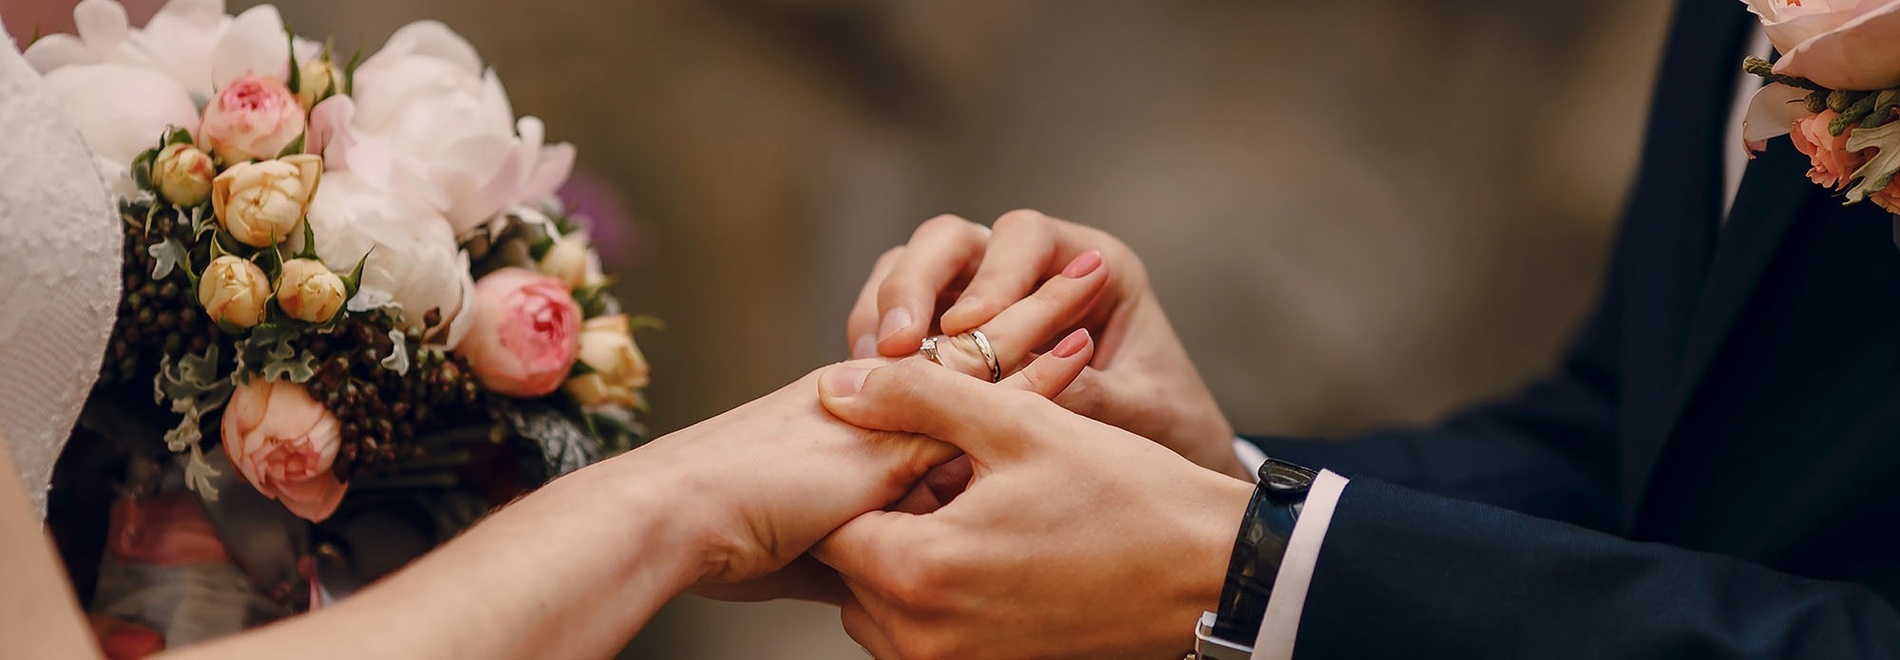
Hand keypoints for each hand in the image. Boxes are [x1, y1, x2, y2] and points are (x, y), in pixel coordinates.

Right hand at [673, 254, 1114, 602]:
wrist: (677, 520)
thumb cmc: (722, 537)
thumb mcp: (810, 546)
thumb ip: (861, 547)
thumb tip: (885, 582)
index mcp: (850, 416)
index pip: (937, 374)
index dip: (991, 351)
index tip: (1039, 330)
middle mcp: (872, 395)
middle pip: (965, 346)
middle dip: (1024, 310)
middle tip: (1084, 275)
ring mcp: (885, 405)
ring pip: (978, 352)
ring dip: (1040, 319)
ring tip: (1094, 282)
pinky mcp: (894, 424)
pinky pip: (979, 392)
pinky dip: (1034, 374)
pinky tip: (1082, 350)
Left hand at [812, 358, 1254, 659]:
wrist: (1209, 574)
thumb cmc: (1125, 496)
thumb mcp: (1018, 424)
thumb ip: (916, 396)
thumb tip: (840, 385)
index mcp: (921, 573)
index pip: (831, 525)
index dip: (861, 477)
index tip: (906, 448)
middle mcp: (924, 638)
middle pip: (850, 570)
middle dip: (882, 518)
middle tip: (945, 475)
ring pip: (881, 604)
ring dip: (908, 554)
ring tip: (974, 506)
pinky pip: (925, 631)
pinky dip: (940, 588)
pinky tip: (995, 543)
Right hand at [847, 210, 1246, 478]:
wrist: (1160, 481)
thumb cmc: (1168, 431)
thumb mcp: (1145, 414)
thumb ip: (1093, 396)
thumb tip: (1023, 388)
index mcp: (1090, 262)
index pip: (1025, 236)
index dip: (993, 274)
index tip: (968, 328)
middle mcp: (1028, 268)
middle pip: (951, 240)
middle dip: (915, 284)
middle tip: (896, 346)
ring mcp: (980, 296)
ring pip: (909, 270)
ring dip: (883, 313)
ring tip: (871, 370)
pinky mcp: (944, 337)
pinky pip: (895, 320)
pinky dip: (877, 348)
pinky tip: (872, 391)